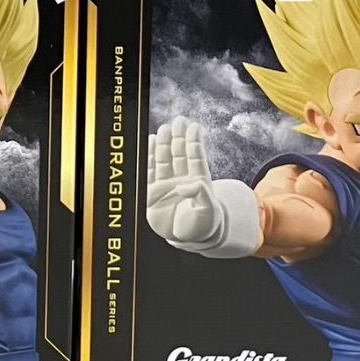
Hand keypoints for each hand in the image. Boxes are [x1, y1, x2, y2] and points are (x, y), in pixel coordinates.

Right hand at [147, 119, 228, 249]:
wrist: (188, 240)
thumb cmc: (203, 225)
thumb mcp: (209, 212)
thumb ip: (202, 196)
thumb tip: (189, 184)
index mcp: (198, 181)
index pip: (195, 157)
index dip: (194, 142)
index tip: (194, 127)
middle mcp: (182, 179)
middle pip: (179, 153)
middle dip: (179, 137)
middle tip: (178, 121)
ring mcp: (167, 184)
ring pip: (165, 159)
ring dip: (165, 143)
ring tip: (165, 128)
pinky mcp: (153, 191)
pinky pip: (151, 170)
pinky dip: (150, 155)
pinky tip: (151, 141)